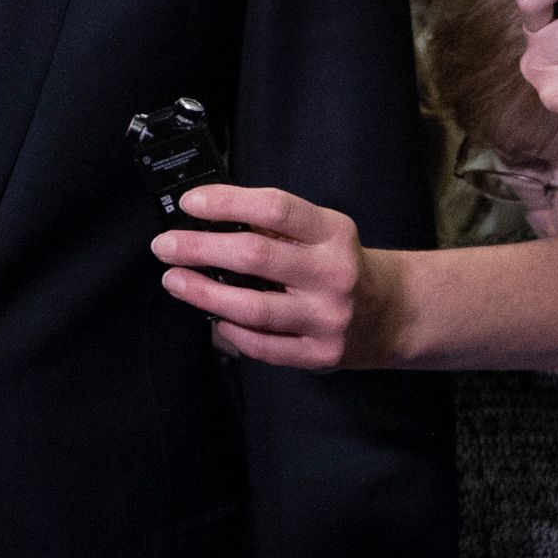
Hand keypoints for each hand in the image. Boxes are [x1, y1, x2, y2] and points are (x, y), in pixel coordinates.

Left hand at [150, 184, 402, 369]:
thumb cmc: (339, 264)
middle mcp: (333, 274)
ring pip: (253, 308)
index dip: (228, 202)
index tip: (190, 203)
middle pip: (256, 256)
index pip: (275, 208)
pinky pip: (263, 346)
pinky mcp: (320, 355)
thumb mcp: (322, 232)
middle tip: (165, 246)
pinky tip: (212, 318)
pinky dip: (231, 332)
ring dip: (204, 293)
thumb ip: (275, 225)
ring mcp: (327, 318)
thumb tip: (207, 216)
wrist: (392, 314)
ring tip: (174, 281)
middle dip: (201, 248)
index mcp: (333, 233)